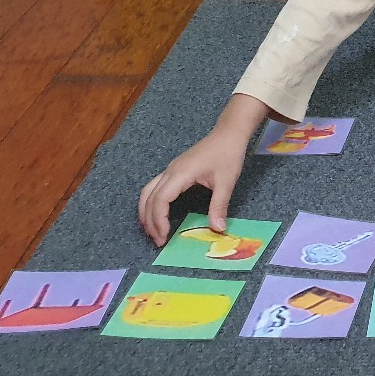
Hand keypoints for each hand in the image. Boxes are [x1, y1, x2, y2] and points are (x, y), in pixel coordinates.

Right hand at [137, 93, 270, 245]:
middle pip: (149, 198)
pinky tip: (157, 214)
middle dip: (150, 221)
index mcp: (180, 174)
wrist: (228, 134)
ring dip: (146, 212)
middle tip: (158, 241)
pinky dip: (151, 203)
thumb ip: (219, 206)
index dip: (158, 220)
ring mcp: (170, 169)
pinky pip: (154, 188)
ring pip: (147, 192)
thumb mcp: (226, 182)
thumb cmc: (228, 154)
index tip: (164, 237)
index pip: (160, 200)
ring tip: (153, 231)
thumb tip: (218, 229)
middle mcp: (170, 171)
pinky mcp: (174, 170)